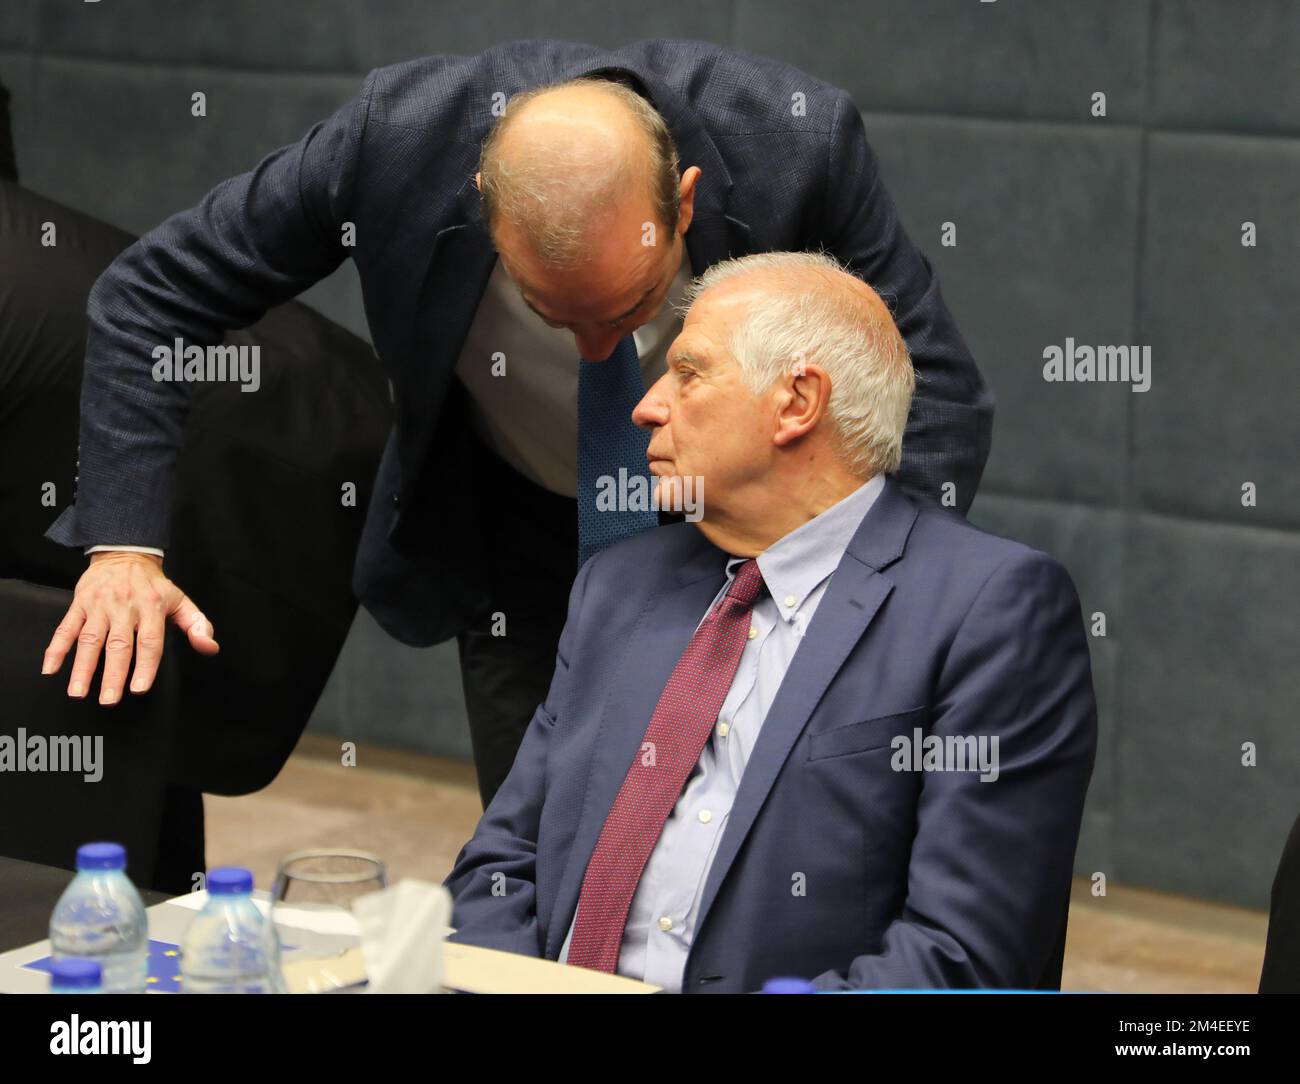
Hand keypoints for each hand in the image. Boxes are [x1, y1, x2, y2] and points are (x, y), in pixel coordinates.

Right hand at [42, 552, 218, 704]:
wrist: (125, 555)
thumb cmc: (154, 586)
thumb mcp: (181, 601)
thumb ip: (198, 626)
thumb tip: (210, 648)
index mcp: (152, 607)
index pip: (150, 641)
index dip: (145, 665)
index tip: (139, 688)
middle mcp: (125, 606)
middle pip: (118, 644)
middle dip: (112, 674)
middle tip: (109, 700)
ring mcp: (99, 605)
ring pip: (89, 639)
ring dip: (81, 667)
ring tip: (77, 692)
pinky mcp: (79, 604)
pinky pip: (65, 628)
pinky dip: (56, 648)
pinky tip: (50, 669)